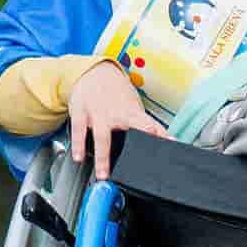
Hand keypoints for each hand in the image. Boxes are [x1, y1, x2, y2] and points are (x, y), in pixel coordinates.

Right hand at [63, 59, 156, 177]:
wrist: (94, 72)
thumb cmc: (116, 92)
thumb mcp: (133, 106)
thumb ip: (146, 123)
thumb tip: (166, 139)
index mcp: (132, 112)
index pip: (149, 124)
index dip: (160, 135)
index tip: (168, 146)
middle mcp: (116, 113)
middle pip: (127, 129)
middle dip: (132, 146)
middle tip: (134, 166)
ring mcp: (97, 113)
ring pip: (101, 136)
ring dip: (102, 157)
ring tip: (103, 174)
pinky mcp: (81, 113)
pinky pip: (79, 132)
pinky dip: (78, 145)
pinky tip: (78, 157)